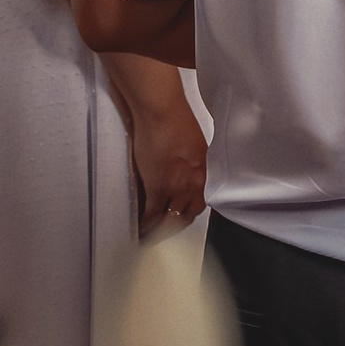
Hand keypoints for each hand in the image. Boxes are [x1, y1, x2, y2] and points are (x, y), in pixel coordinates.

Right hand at [129, 84, 207, 230]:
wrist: (161, 111)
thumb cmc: (173, 117)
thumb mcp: (191, 143)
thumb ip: (188, 162)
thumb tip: (179, 169)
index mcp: (203, 171)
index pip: (199, 202)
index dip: (186, 213)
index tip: (177, 218)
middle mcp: (195, 183)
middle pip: (186, 216)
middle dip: (174, 228)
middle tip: (163, 233)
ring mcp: (177, 188)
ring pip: (169, 220)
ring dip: (159, 230)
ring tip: (149, 235)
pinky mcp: (158, 188)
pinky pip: (152, 215)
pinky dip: (146, 224)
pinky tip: (141, 228)